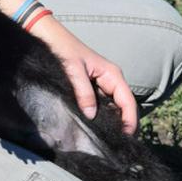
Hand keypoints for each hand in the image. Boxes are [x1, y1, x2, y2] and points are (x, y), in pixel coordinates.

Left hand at [30, 16, 138, 133]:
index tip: (125, 137)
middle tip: (117, 143)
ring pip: (113, 107)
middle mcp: (111, 80)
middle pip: (124, 107)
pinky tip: (95, 127)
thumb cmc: (64, 49)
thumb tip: (91, 115)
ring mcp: (102, 84)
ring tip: (107, 139)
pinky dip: (102, 116)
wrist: (51, 37)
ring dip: (113, 121)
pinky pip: (101, 104)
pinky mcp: (92, 87)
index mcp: (113, 74)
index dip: (130, 121)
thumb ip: (83, 92)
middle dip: (124, 124)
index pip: (128, 102)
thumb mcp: (74, 71)